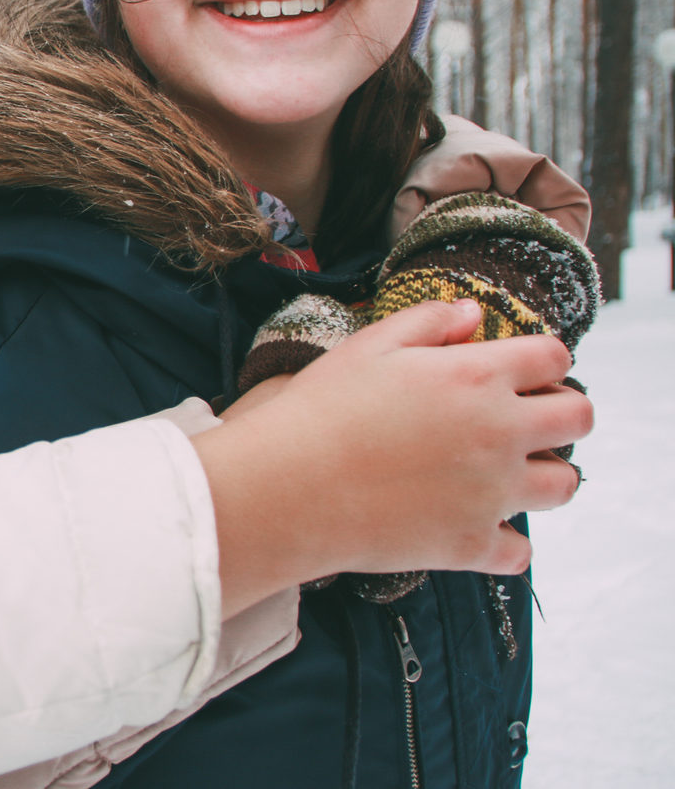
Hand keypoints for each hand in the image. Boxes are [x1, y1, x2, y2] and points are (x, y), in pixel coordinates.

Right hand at [198, 299, 590, 615]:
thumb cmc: (319, 410)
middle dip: (559, 412)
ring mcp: (492, 493)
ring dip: (544, 474)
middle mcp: (500, 433)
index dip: (541, 360)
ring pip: (565, 484)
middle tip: (520, 418)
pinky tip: (472, 523)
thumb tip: (472, 313)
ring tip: (502, 471)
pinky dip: (504, 540)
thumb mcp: (367, 346)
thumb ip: (428, 322)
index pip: (554, 357)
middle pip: (578, 418)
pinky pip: (520, 550)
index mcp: (477, 375)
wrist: (286, 488)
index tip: (517, 370)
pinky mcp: (472, 545)